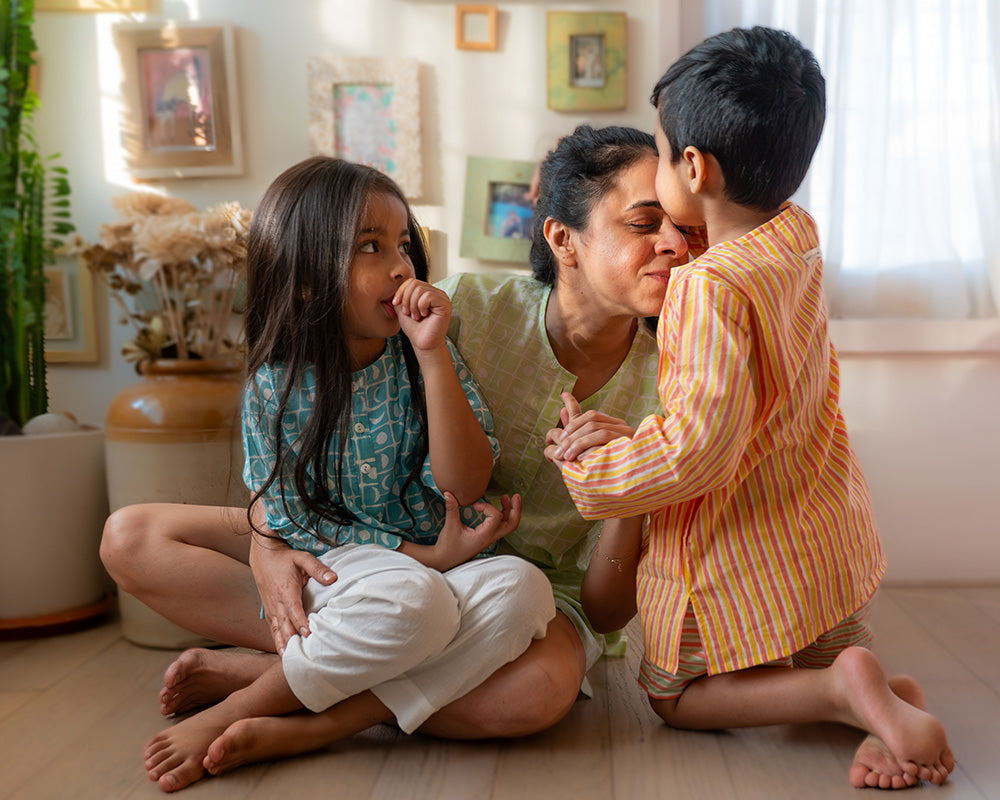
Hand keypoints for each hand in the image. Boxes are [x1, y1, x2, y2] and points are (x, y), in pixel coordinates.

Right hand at [249, 533, 335, 653]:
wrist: (263, 556)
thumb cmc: (285, 558)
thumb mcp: (303, 558)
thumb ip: (318, 568)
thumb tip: (333, 578)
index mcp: (285, 589)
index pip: (293, 609)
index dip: (300, 621)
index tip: (308, 633)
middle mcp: (276, 602)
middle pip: (284, 624)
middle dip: (292, 638)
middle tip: (301, 653)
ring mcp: (271, 608)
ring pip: (277, 629)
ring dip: (283, 644)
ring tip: (289, 659)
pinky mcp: (270, 611)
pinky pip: (273, 628)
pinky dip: (277, 641)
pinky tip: (283, 652)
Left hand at [393, 278, 451, 352]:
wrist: (422, 343)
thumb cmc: (414, 328)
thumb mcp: (402, 308)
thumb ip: (400, 296)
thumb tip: (394, 284)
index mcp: (428, 292)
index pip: (411, 281)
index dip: (401, 291)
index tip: (396, 304)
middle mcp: (437, 292)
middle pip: (415, 284)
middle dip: (406, 299)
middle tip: (409, 313)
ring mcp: (442, 297)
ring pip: (420, 290)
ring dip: (413, 305)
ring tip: (416, 316)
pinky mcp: (445, 304)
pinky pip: (428, 296)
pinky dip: (421, 306)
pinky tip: (424, 315)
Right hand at [432, 491, 521, 570]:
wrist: (445, 560)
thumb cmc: (448, 546)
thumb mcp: (450, 526)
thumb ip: (451, 509)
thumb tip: (448, 492)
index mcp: (484, 536)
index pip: (496, 516)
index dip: (487, 506)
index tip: (474, 505)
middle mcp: (491, 538)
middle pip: (512, 524)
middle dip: (515, 509)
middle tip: (515, 495)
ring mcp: (490, 538)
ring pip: (508, 525)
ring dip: (510, 511)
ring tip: (506, 498)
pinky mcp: (487, 537)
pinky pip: (501, 526)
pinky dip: (504, 516)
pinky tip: (499, 507)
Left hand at [544, 391, 634, 461]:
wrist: (623, 484)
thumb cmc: (604, 465)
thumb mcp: (586, 446)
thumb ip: (576, 428)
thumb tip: (562, 409)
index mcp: (613, 424)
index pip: (591, 415)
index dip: (572, 424)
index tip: (557, 438)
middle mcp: (622, 427)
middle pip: (592, 421)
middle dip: (571, 436)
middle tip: (558, 453)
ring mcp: (627, 436)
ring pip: (597, 430)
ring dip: (577, 443)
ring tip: (566, 457)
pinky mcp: (628, 446)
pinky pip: (605, 441)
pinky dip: (589, 449)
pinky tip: (580, 459)